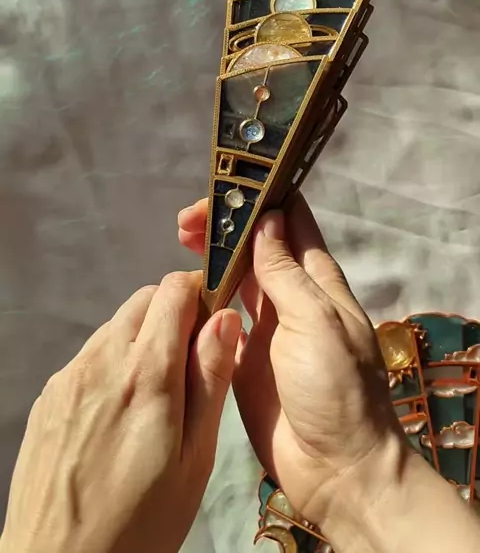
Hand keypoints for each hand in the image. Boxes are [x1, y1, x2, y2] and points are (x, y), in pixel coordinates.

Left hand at [0, 272, 240, 552]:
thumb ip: (211, 379)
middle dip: (174, 313)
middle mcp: (102, 361)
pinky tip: (119, 413)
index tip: (215, 320)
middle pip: (144, 300)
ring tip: (155, 395)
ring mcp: (69, 376)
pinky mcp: (48, 396)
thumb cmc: (141, 523)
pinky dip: (113, 364)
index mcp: (147, 373)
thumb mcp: (195, 458)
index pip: (175, 291)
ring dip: (142, 338)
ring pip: (115, 326)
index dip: (201, 294)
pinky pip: (89, 356)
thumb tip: (226, 318)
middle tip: (190, 361)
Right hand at [178, 196, 404, 526]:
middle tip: (184, 223)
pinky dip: (201, 300)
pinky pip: (219, 319)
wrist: (338, 469)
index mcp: (317, 280)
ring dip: (210, 257)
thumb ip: (285, 274)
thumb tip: (266, 220)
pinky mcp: (243, 358)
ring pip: (235, 277)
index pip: (289, 220)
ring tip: (177, 244)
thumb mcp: (314, 322)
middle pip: (255, 245)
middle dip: (223, 226)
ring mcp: (267, 328)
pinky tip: (180, 293)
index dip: (259, 197)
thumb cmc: (336, 389)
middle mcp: (291, 296)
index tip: (223, 189)